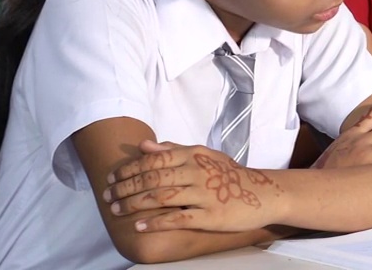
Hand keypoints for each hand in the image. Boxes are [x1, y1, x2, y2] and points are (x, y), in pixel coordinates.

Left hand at [104, 140, 284, 232]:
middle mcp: (197, 172)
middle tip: (108, 196)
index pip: (154, 160)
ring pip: (161, 197)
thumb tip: (144, 146)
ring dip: (134, 204)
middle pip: (153, 178)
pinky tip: (140, 226)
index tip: (112, 178)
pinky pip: (177, 218)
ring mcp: (204, 194)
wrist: (263, 194)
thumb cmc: (230, 175)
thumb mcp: (205, 156)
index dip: (129, 169)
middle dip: (125, 188)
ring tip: (117, 210)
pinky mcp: (210, 215)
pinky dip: (156, 222)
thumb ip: (174, 150)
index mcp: (194, 155)